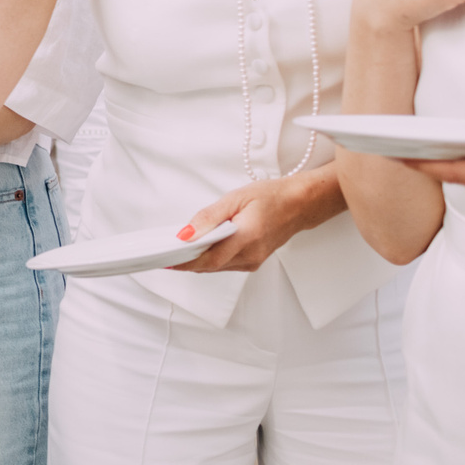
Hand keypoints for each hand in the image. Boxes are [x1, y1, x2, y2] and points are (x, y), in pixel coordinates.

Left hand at [169, 169, 345, 272]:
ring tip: (178, 250)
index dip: (185, 262)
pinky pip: (226, 265)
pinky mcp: (254, 262)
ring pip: (217, 268)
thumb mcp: (235, 198)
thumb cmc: (271, 197)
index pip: (209, 259)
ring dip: (197, 261)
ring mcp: (254, 261)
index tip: (166, 259)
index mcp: (247, 237)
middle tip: (164, 254)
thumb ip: (209, 217)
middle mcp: (251, 254)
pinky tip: (200, 249)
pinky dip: (211, 259)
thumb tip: (186, 233)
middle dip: (186, 262)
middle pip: (210, 266)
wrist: (300, 204)